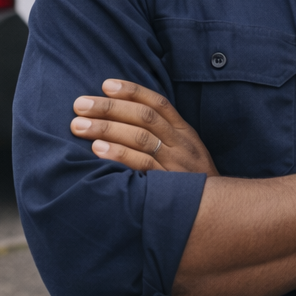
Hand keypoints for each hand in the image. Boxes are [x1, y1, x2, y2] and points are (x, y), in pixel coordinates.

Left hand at [71, 79, 218, 174]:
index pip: (158, 103)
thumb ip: (161, 135)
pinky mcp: (168, 183)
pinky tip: (97, 149)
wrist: (216, 210)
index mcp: (183, 132)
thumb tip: (121, 117)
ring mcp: (175, 163)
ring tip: (79, 125)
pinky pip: (142, 165)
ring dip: (107, 128)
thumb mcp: (184, 152)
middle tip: (80, 105)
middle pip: (144, 117)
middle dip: (110, 108)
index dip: (132, 91)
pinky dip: (119, 155)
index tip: (106, 84)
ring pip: (141, 137)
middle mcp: (180, 143)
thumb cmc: (190, 180)